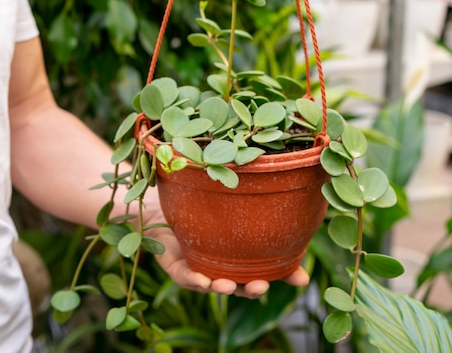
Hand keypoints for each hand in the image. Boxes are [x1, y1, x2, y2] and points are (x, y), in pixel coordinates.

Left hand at [144, 208, 309, 298]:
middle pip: (243, 285)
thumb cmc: (199, 204)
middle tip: (261, 286)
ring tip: (230, 286)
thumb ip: (249, 198)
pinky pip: (187, 278)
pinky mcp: (178, 269)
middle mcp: (224, 267)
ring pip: (216, 285)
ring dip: (225, 288)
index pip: (268, 270)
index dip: (285, 277)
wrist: (161, 209)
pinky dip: (195, 280)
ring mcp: (202, 270)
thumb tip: (277, 175)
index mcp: (241, 255)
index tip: (302, 279)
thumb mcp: (228, 201)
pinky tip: (203, 280)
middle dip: (253, 289)